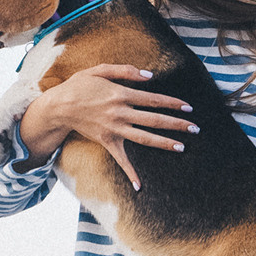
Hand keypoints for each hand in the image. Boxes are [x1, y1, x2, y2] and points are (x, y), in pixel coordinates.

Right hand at [18, 65, 197, 188]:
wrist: (59, 107)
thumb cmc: (80, 85)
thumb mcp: (100, 70)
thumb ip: (125, 70)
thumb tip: (150, 76)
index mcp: (121, 94)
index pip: (154, 100)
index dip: (173, 103)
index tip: (188, 108)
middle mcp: (120, 113)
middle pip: (154, 120)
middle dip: (176, 124)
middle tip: (195, 128)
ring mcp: (114, 129)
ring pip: (144, 138)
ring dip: (164, 143)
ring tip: (182, 147)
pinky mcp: (107, 141)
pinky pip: (121, 160)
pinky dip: (130, 173)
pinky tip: (140, 186)